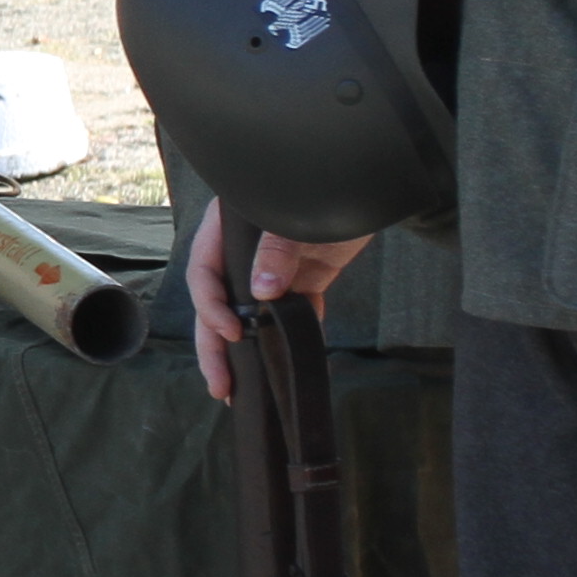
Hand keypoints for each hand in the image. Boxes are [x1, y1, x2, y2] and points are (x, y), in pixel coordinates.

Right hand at [184, 200, 371, 396]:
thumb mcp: (296, 216)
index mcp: (227, 229)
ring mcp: (271, 270)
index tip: (232, 332)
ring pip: (248, 316)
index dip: (212, 305)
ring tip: (236, 388)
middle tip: (220, 384)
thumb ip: (277, 250)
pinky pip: (290, 315)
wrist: (372, 191)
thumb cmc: (326, 188)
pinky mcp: (300, 282)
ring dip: (244, 351)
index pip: (205, 272)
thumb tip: (261, 291)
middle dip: (215, 346)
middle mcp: (242, 253)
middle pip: (219, 304)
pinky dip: (291, 336)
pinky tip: (292, 359)